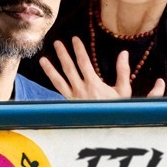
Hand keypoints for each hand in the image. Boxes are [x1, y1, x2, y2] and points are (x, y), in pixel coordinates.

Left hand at [39, 38, 165, 99]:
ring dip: (50, 69)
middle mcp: (81, 90)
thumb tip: (123, 53)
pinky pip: (59, 91)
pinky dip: (53, 83)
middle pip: (69, 68)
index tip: (74, 39)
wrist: (108, 127)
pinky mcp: (69, 104)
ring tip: (42, 59)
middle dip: (63, 54)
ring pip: (59, 81)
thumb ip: (123, 71)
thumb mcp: (124, 91)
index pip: (83, 62)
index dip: (78, 49)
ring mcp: (73, 98)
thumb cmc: (117, 108)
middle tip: (57, 43)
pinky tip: (48, 77)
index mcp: (94, 84)